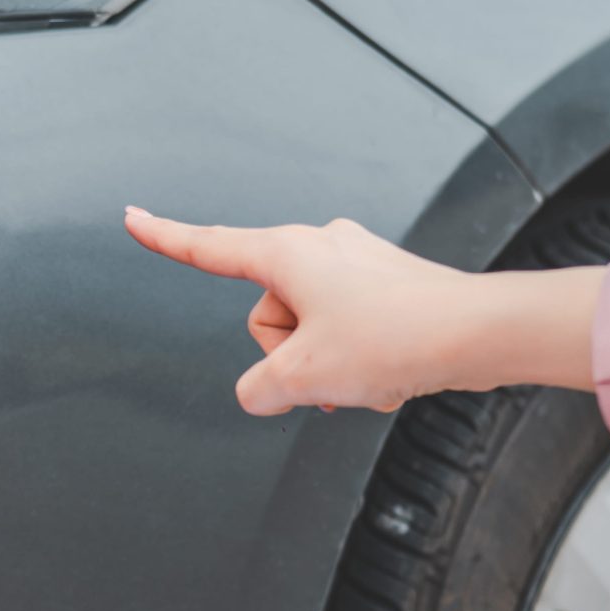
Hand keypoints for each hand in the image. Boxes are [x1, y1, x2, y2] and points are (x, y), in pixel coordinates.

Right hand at [125, 208, 606, 414]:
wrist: (476, 333)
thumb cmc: (394, 338)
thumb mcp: (304, 377)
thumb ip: (260, 390)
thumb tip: (261, 393)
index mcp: (286, 253)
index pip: (209, 247)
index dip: (165, 237)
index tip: (133, 217)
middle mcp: (319, 247)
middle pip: (267, 315)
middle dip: (290, 357)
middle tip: (327, 376)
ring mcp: (355, 263)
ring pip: (309, 329)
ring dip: (328, 365)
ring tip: (365, 377)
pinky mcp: (385, 284)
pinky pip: (346, 330)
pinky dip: (357, 360)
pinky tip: (387, 375)